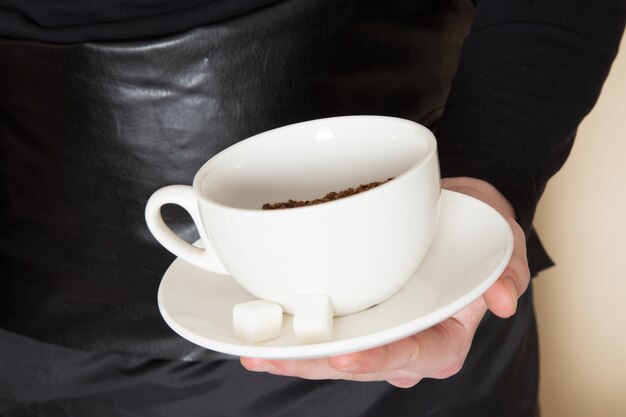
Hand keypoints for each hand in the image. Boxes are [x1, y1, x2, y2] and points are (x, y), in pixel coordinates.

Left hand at [240, 177, 529, 387]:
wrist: (452, 216)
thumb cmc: (476, 233)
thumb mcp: (502, 244)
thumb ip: (507, 271)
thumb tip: (504, 300)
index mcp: (444, 338)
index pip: (414, 356)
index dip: (379, 360)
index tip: (346, 356)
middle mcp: (407, 343)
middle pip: (362, 364)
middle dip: (319, 364)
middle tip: (278, 357)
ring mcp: (379, 332)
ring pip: (335, 356)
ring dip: (296, 357)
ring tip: (257, 353)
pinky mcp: (358, 316)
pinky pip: (325, 333)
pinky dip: (293, 336)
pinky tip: (262, 337)